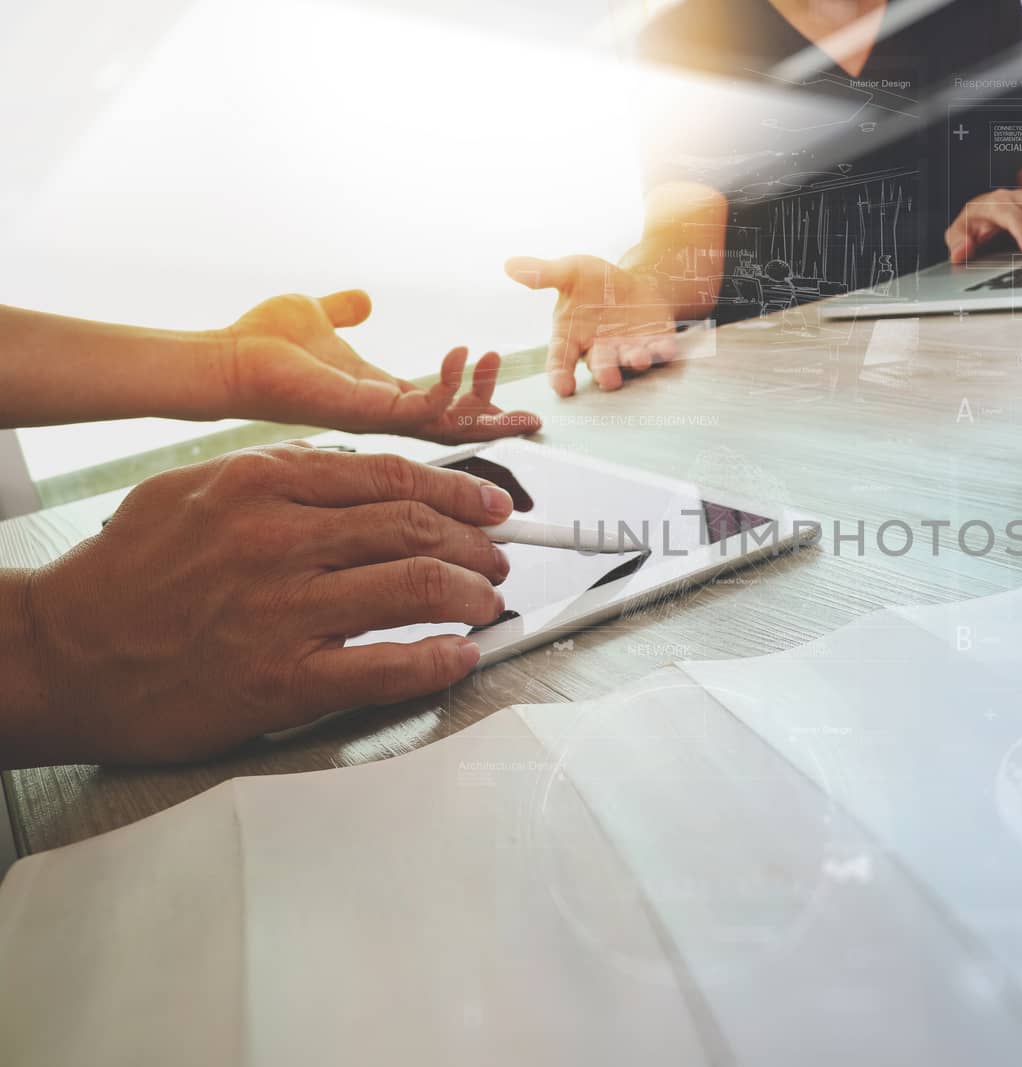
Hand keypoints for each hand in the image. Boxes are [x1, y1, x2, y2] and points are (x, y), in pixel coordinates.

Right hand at [22, 444, 515, 763]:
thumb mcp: (191, 492)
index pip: (391, 474)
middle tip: (499, 558)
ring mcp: (283, 609)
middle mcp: (278, 538)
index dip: (460, 490)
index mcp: (260, 483)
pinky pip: (389, 665)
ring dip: (473, 595)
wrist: (55, 656)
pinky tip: (460, 658)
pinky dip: (439, 661)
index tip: (492, 505)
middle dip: (478, 543)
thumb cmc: (121, 577)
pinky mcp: (282, 679)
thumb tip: (351, 470)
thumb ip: (274, 475)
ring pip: (418, 585)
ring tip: (488, 603)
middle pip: (417, 525)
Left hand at [224, 291, 539, 441]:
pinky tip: (456, 357)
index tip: (511, 389)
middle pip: (455, 429)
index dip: (478, 404)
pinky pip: (423, 411)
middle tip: (527, 408)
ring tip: (486, 358)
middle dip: (493, 420)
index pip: (442, 409)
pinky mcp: (366, 412)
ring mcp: (375, 417)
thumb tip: (362, 300)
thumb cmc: (261, 342)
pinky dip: (447, 389)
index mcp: (376, 394)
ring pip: (447, 426)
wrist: (226, 358)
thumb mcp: (317, 315)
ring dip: (477, 399)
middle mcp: (381, 413)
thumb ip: (344, 311)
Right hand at [505, 256, 678, 396]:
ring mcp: (629, 350)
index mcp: (572, 338)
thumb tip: (508, 265)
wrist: (634, 281)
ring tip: (637, 359)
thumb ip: (543, 274)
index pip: (560, 361)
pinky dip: (662, 352)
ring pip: (630, 363)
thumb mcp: (570, 273)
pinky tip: (665, 349)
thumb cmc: (594, 284)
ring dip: (634, 362)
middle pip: (600, 366)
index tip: (562, 388)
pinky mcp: (656, 343)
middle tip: (607, 378)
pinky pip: (659, 351)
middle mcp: (600, 351)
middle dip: (604, 372)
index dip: (560, 376)